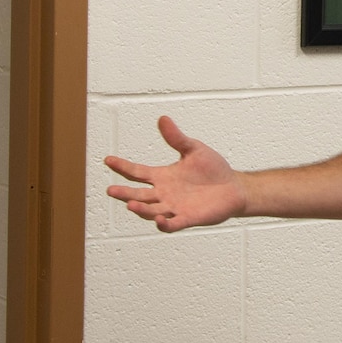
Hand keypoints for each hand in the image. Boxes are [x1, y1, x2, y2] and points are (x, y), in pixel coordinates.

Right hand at [104, 116, 246, 231]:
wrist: (233, 187)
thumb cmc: (213, 168)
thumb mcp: (193, 149)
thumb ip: (176, 138)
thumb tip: (163, 118)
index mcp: (163, 176)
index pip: (138, 172)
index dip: (123, 167)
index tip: (108, 160)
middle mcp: (164, 194)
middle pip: (139, 195)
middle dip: (125, 193)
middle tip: (111, 190)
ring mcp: (175, 207)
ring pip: (152, 211)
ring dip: (141, 209)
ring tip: (131, 204)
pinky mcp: (188, 218)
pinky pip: (173, 224)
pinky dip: (165, 224)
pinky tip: (159, 220)